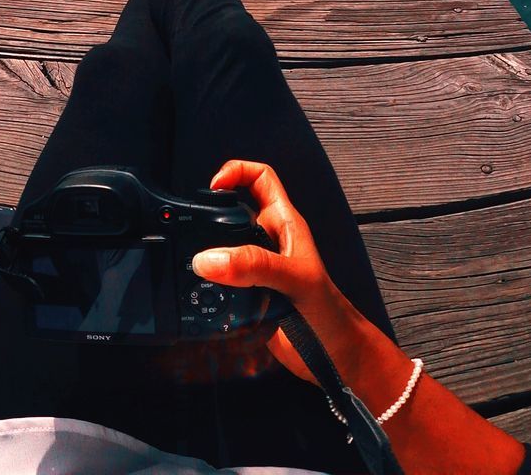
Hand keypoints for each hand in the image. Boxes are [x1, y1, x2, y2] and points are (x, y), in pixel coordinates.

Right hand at [191, 159, 369, 385]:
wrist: (337, 359)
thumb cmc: (331, 312)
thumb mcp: (295, 279)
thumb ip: (255, 265)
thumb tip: (209, 258)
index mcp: (284, 224)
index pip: (260, 179)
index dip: (236, 171)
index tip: (214, 185)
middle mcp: (268, 243)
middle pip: (233, 213)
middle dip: (211, 217)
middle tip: (194, 231)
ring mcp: (256, 272)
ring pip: (223, 250)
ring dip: (207, 257)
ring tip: (195, 267)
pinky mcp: (247, 299)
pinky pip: (219, 285)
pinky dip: (207, 288)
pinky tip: (203, 296)